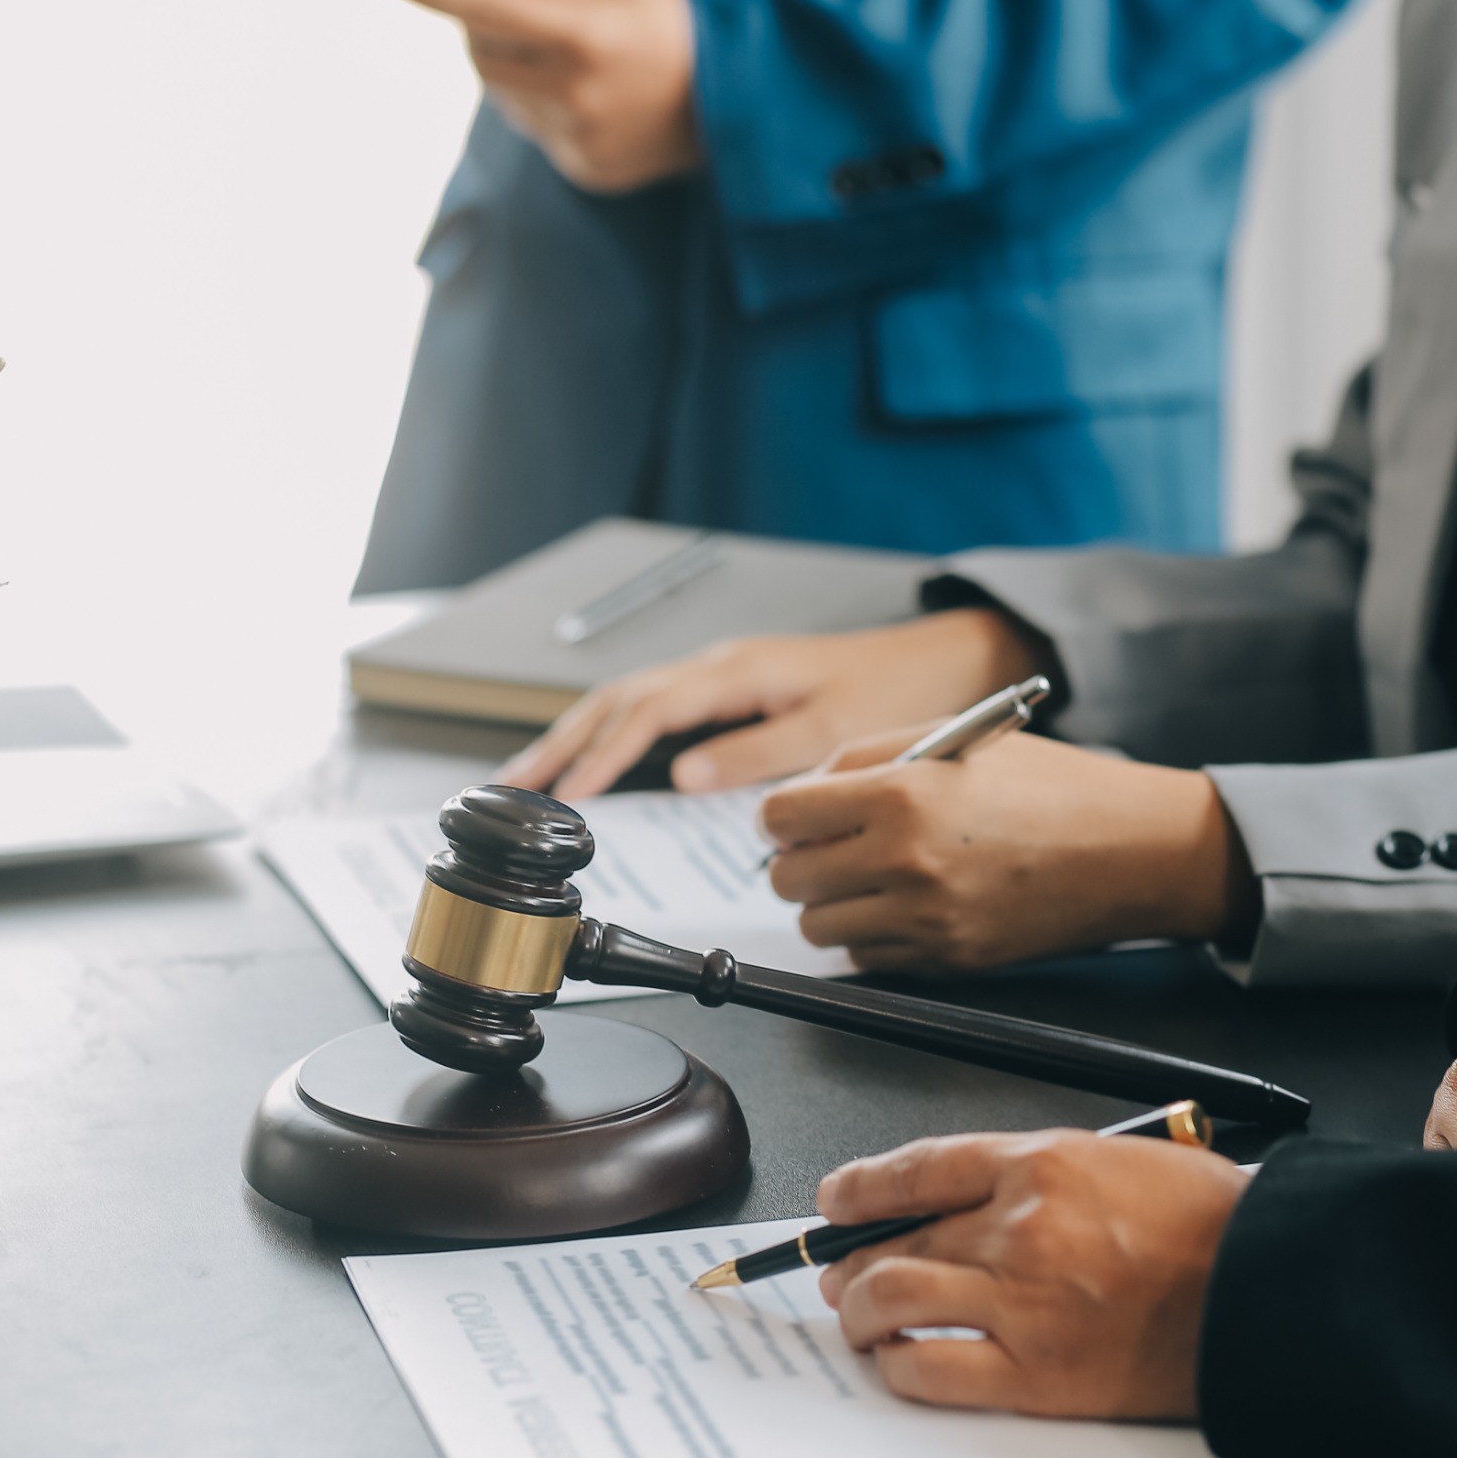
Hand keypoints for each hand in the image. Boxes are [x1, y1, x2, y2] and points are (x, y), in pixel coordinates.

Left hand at [386, 0, 700, 192]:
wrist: (740, 99)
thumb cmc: (677, 24)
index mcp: (588, 37)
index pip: (488, 11)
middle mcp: (579, 94)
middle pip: (483, 60)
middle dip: (481, 34)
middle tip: (510, 18)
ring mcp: (580, 139)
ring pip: (504, 100)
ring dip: (514, 73)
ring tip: (567, 61)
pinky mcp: (585, 170)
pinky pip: (536, 132)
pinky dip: (545, 108)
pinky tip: (592, 98)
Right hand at [497, 608, 1039, 798]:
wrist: (942, 663)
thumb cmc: (894, 693)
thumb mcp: (829, 729)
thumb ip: (754, 754)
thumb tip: (681, 776)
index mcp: (738, 670)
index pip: (647, 709)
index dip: (600, 753)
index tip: (567, 794)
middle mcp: (719, 664)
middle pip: (617, 699)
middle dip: (561, 743)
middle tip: (513, 787)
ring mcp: (719, 673)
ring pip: (626, 700)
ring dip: (575, 736)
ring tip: (530, 776)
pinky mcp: (728, 688)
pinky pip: (650, 707)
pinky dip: (609, 733)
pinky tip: (590, 759)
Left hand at [758, 731, 1254, 970]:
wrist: (1131, 851)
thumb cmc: (1052, 785)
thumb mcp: (956, 739)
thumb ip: (866, 759)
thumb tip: (804, 792)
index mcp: (901, 796)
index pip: (779, 816)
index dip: (780, 814)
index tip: (796, 814)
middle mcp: (905, 862)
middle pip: (786, 879)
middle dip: (797, 859)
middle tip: (826, 845)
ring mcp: (926, 920)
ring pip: (817, 927)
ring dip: (828, 901)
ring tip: (865, 875)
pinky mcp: (946, 960)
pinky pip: (864, 957)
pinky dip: (869, 933)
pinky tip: (902, 904)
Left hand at [817, 1131, 1249, 1419]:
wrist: (1272, 1289)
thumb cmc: (1218, 1225)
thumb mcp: (1124, 1158)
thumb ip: (1045, 1175)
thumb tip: (979, 1197)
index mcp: (1039, 1164)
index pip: (917, 1169)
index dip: (861, 1187)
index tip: (836, 1199)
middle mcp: (1017, 1227)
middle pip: (896, 1239)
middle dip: (853, 1259)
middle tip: (838, 1271)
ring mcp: (1021, 1302)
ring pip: (893, 1298)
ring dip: (860, 1311)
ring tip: (857, 1319)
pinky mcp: (1035, 1374)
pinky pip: (930, 1370)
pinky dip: (900, 1367)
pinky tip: (900, 1363)